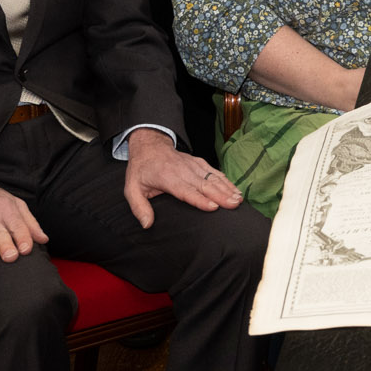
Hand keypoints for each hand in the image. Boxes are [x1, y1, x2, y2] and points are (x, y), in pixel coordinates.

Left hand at [122, 127, 242, 228]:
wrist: (150, 146)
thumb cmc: (141, 170)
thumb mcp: (132, 188)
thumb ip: (139, 207)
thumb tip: (147, 224)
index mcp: (167, 178)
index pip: (186, 190)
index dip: (199, 199)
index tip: (213, 207)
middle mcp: (183, 170)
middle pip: (204, 184)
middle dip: (221, 195)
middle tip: (234, 205)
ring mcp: (193, 165)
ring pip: (212, 177)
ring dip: (227, 188)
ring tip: (238, 199)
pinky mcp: (199, 162)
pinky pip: (214, 172)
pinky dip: (226, 180)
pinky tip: (235, 189)